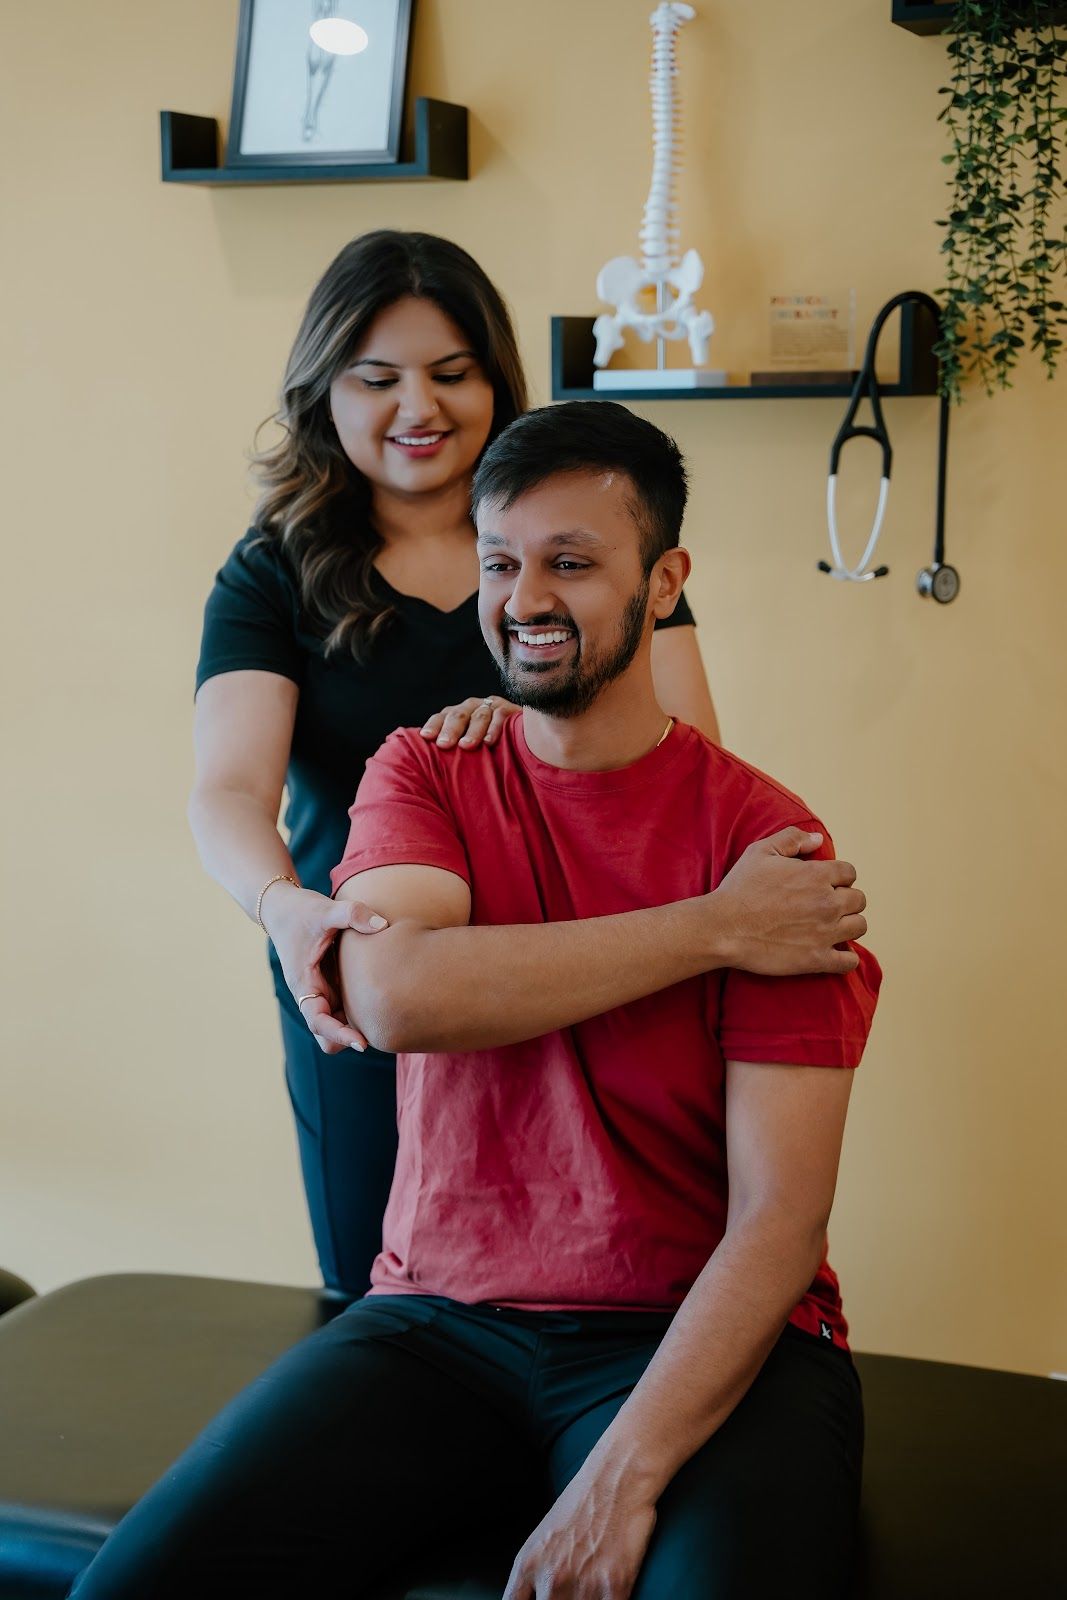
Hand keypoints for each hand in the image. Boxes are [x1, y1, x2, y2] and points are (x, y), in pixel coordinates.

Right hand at [259, 881, 387, 1052]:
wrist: (283, 906)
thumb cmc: (300, 910)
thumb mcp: (325, 909)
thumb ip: (352, 914)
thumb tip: (382, 925)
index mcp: (303, 984)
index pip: (318, 1022)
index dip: (339, 1034)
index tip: (362, 1044)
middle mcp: (311, 993)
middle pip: (327, 1034)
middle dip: (348, 1037)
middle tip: (381, 1034)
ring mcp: (321, 990)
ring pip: (337, 1022)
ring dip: (356, 1025)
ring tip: (387, 1020)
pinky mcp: (330, 983)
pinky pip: (344, 1007)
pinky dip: (359, 1011)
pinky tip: (382, 1002)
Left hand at [419, 694, 518, 749]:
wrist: (520, 736)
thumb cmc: (486, 750)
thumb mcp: (467, 748)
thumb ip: (451, 751)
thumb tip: (426, 768)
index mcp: (456, 714)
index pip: (441, 717)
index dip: (434, 726)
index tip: (426, 737)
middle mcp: (471, 707)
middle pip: (458, 715)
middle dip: (450, 730)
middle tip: (444, 745)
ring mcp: (490, 706)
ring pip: (479, 716)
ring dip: (472, 731)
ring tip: (466, 746)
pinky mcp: (508, 709)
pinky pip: (499, 717)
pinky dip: (494, 729)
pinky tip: (489, 742)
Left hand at [503, 1468, 656, 1599]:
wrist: (618, 1477)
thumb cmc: (583, 1502)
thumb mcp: (543, 1537)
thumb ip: (534, 1576)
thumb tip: (537, 1598)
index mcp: (528, 1565)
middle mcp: (552, 1579)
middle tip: (573, 1590)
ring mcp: (583, 1585)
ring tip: (593, 1584)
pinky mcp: (615, 1587)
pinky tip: (613, 1591)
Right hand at [714, 826, 866, 975]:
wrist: (723, 928)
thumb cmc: (739, 889)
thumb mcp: (760, 852)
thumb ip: (792, 839)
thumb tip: (819, 839)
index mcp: (817, 875)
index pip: (849, 873)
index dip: (839, 876)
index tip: (827, 883)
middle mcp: (827, 903)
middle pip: (859, 900)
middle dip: (846, 900)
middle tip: (828, 905)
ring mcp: (824, 933)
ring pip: (859, 926)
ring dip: (849, 925)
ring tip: (833, 926)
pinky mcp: (816, 959)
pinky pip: (849, 961)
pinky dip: (846, 958)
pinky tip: (834, 952)